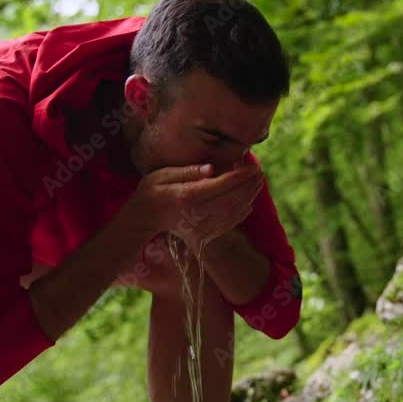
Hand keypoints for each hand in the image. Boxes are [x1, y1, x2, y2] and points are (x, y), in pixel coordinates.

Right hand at [126, 162, 263, 244]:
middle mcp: (195, 214)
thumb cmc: (151, 192)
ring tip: (257, 183)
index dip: (240, 176)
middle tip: (259, 173)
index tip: (253, 166)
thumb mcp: (162, 175)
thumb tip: (212, 169)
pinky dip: (241, 213)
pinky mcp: (203, 235)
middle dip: (249, 186)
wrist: (143, 221)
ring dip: (249, 198)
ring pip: (233, 213)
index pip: (220, 186)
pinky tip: (248, 202)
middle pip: (231, 200)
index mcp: (185, 197)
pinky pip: (228, 224)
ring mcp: (200, 228)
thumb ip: (188, 171)